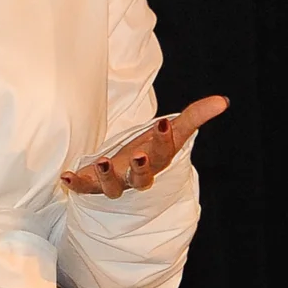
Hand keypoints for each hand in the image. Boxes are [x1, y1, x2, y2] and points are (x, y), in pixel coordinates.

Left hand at [60, 95, 229, 197]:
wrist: (127, 167)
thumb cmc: (152, 147)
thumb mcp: (172, 130)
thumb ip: (195, 115)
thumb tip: (222, 101)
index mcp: (156, 161)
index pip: (164, 153)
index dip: (165, 140)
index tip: (164, 124)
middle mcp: (136, 176)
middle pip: (141, 179)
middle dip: (140, 169)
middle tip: (139, 156)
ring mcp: (114, 181)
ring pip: (113, 187)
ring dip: (107, 177)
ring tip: (103, 162)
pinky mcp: (93, 183)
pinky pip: (85, 187)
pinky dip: (76, 184)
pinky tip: (65, 176)